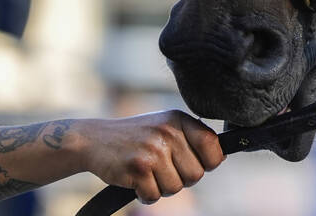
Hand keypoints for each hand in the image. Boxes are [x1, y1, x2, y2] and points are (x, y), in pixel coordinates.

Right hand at [75, 111, 223, 202]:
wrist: (94, 139)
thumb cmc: (136, 136)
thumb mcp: (165, 126)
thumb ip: (191, 138)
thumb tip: (220, 156)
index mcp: (178, 120)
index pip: (213, 145)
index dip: (209, 161)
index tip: (196, 163)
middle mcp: (168, 133)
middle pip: (196, 174)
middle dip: (181, 178)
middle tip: (163, 169)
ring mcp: (153, 151)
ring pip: (175, 188)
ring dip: (161, 187)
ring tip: (148, 172)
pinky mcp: (137, 169)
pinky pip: (154, 196)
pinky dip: (145, 194)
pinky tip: (136, 181)